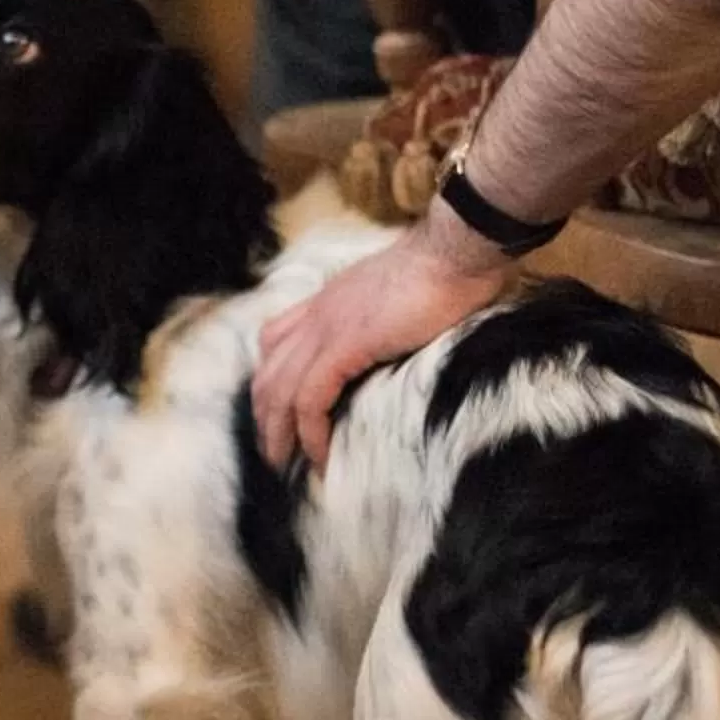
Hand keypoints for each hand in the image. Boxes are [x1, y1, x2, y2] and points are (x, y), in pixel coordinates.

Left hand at [253, 212, 509, 471]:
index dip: (271, 381)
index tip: (279, 415)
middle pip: (268, 372)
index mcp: (327, 301)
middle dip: (265, 417)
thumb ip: (383, 321)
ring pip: (279, 390)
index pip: (276, 341)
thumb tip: (393, 348)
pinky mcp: (344, 345)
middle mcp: (317, 314)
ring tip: (286, 466)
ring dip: (278, 434)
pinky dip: (310, 433)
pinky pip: (311, 400)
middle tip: (275, 454)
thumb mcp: (399, 298)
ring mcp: (326, 328)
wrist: (455, 252)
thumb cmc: (446, 272)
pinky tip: (319, 457)